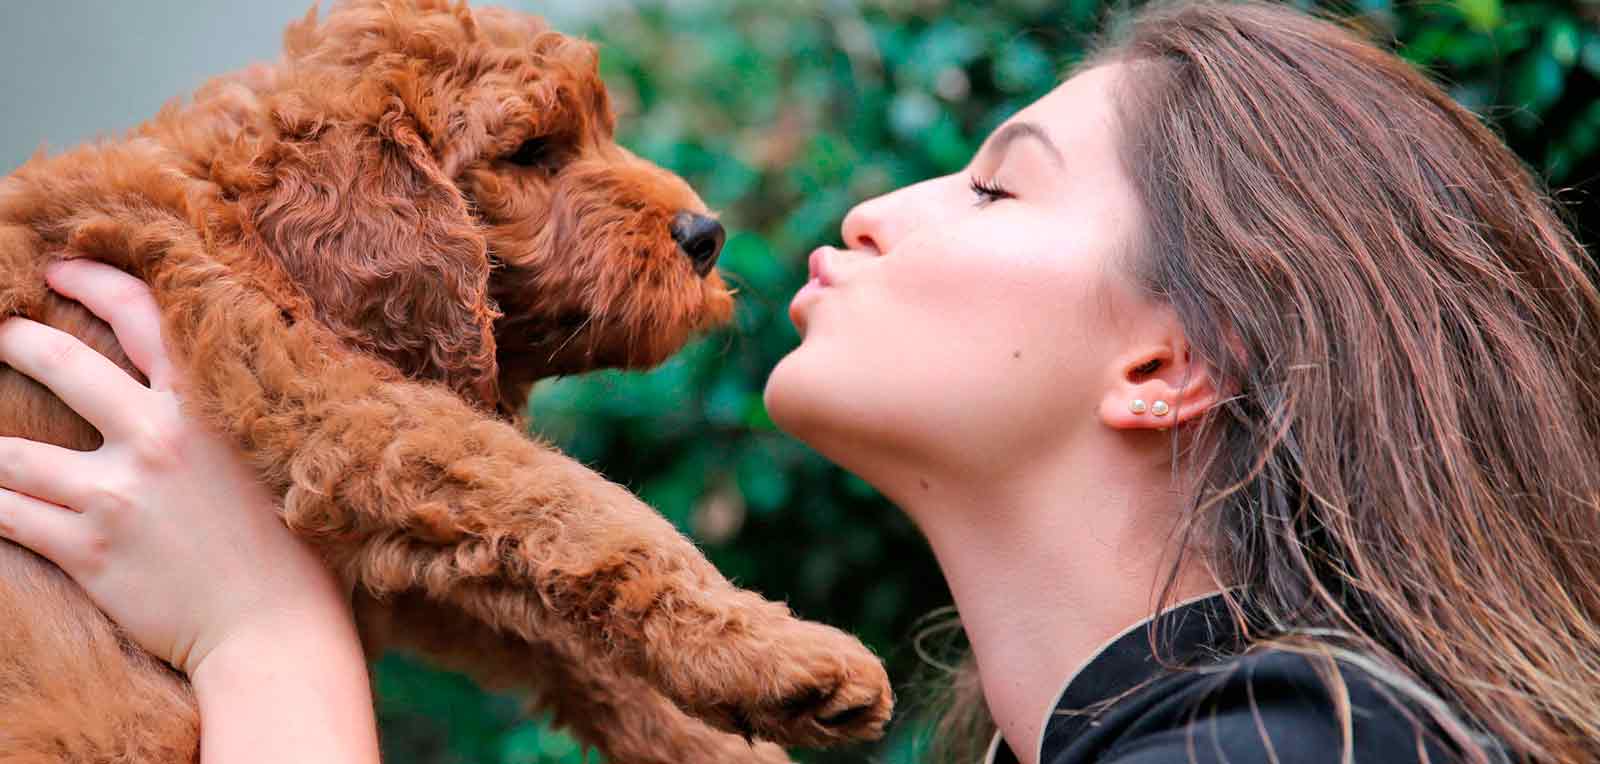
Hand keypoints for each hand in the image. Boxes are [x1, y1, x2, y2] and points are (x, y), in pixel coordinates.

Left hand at [0, 260, 351, 676]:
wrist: (277, 630)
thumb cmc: (290, 546)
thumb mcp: (272, 454)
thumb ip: (226, 410)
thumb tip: (195, 375)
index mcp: (209, 405)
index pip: (142, 314)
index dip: (92, 281)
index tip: (58, 274)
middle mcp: (159, 438)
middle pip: (58, 361)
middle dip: (16, 341)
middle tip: (0, 337)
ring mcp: (117, 495)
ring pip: (11, 450)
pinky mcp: (87, 549)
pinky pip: (4, 513)